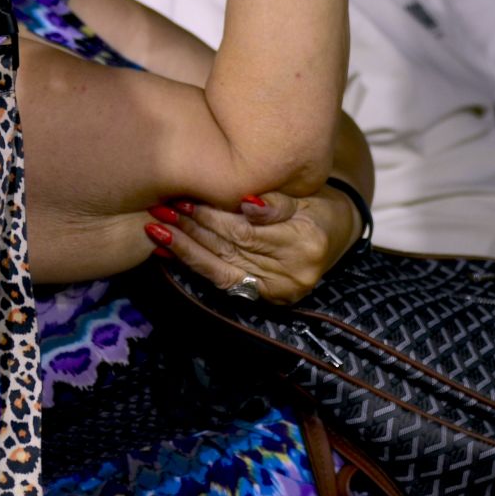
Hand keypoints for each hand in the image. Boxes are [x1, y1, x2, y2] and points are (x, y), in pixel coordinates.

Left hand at [152, 187, 360, 305]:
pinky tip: (167, 251)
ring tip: (157, 229)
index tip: (183, 198)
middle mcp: (292, 273)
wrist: (338, 234)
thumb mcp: (306, 196)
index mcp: (305, 242)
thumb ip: (277, 202)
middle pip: (231, 249)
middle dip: (193, 229)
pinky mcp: (266, 299)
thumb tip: (247, 203)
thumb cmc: (318, 206)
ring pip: (221, 268)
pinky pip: (223, 281)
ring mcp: (279, 291)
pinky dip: (195, 264)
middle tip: (161, 210)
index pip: (246, 231)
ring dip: (185, 248)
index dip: (212, 216)